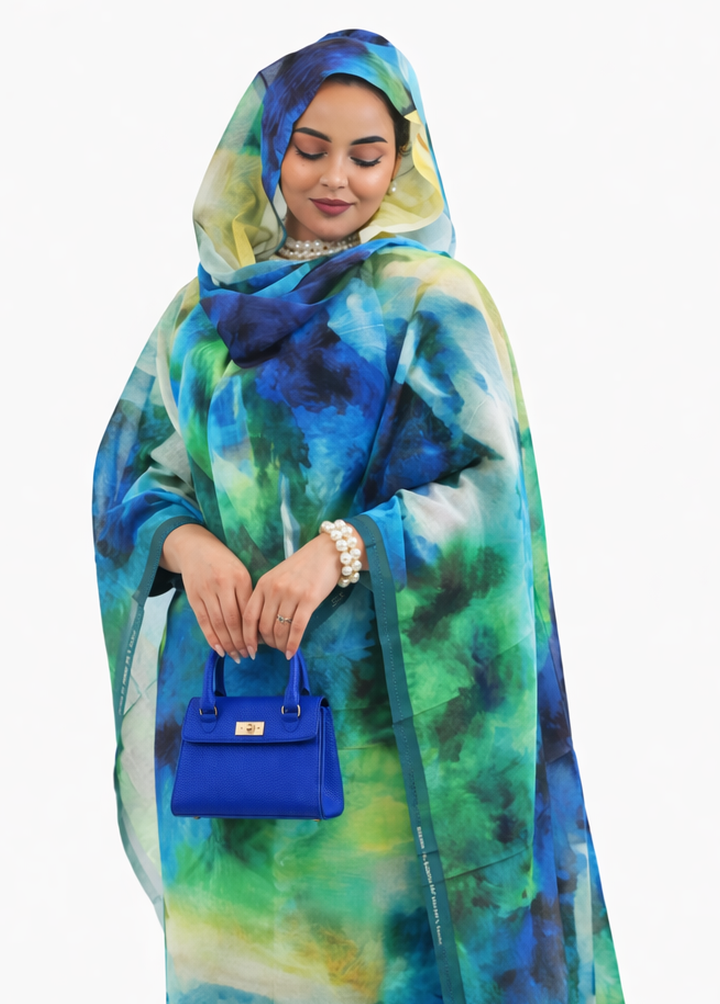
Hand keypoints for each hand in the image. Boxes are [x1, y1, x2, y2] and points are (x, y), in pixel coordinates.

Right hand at [161, 524, 252, 661]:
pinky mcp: (193, 597)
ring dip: (227, 643)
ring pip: (218, 623)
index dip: (253, 632)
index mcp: (240, 578)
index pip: (248, 611)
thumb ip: (247, 595)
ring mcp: (206, 591)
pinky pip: (203, 622)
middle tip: (247, 655)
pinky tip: (219, 650)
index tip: (259, 646)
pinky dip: (211, 638)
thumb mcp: (241, 572)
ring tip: (236, 656)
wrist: (195, 548)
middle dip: (241, 641)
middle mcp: (223, 584)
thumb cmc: (224, 562)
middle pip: (233, 620)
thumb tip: (257, 625)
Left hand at [243, 528, 365, 659]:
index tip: (250, 650)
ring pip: (280, 629)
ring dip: (281, 645)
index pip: (248, 616)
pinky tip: (292, 652)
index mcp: (263, 584)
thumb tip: (262, 628)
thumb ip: (268, 598)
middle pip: (264, 626)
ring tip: (284, 650)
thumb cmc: (302, 566)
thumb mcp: (277, 577)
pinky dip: (293, 644)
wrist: (327, 551)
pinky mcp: (309, 599)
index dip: (247, 637)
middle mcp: (274, 589)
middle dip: (268, 643)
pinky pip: (297, 628)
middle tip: (274, 648)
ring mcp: (292, 594)